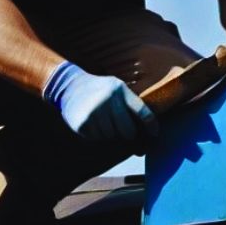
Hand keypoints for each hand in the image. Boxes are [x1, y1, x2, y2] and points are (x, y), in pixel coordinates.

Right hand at [43, 61, 158, 142]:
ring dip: (110, 135)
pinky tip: (93, 124)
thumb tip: (144, 137)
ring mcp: (95, 112)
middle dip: (128, 136)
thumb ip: (130, 107)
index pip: (143, 112)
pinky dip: (97, 135)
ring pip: (112, 138)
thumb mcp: (116, 88)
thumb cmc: (100, 90)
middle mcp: (108, 100)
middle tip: (123, 132)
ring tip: (103, 122)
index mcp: (120, 90)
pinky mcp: (83, 123)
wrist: (70, 85)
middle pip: (128, 132)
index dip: (151, 127)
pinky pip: (97, 139)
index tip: (154, 135)